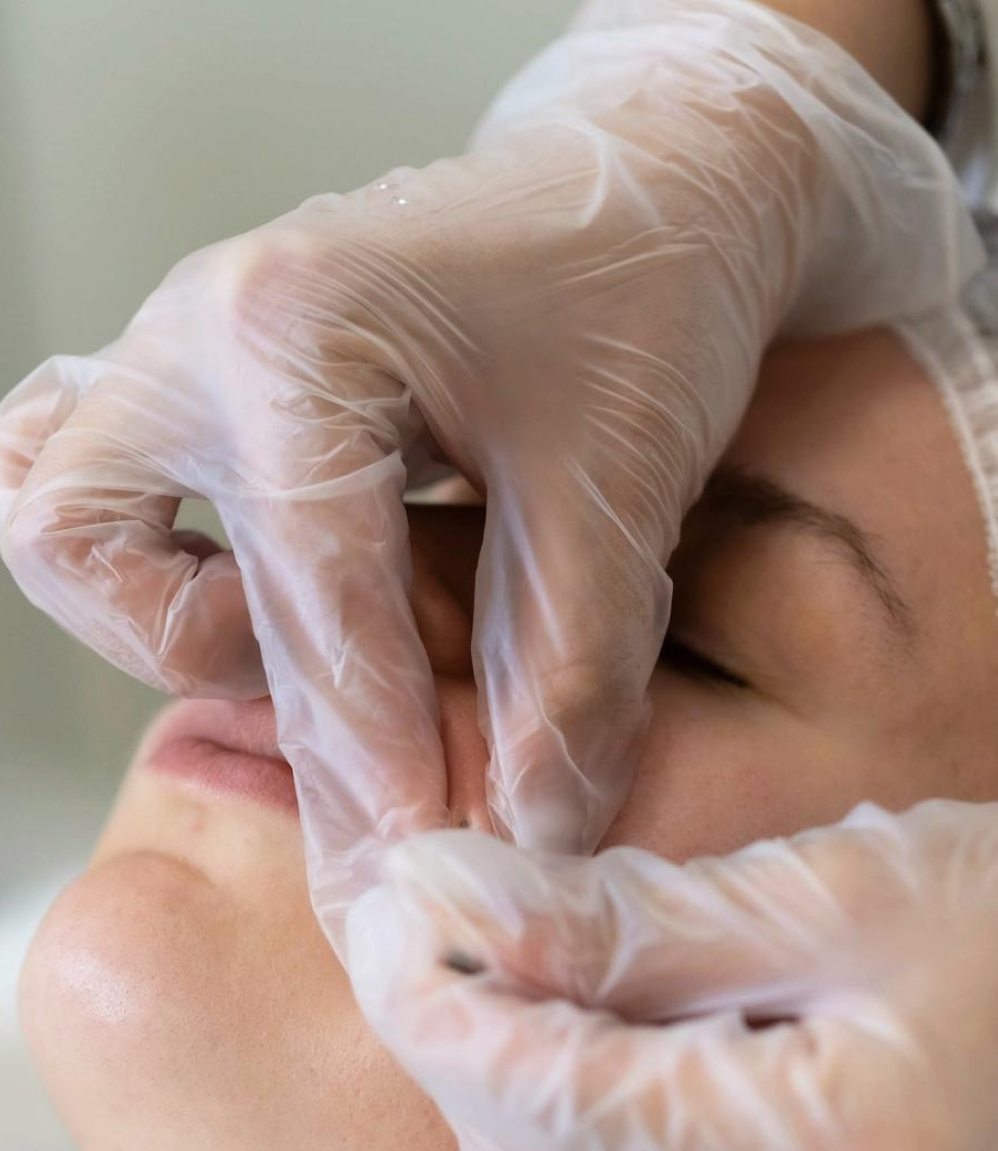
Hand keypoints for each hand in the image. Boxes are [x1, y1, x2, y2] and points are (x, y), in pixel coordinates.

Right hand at [0, 0, 980, 935]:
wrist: (659, 190)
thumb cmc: (645, 296)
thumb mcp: (619, 487)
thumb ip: (572, 673)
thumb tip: (532, 830)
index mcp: (294, 334)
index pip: (303, 592)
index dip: (369, 744)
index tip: (421, 846)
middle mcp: (203, 330)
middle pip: (106, 565)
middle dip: (258, 686)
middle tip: (377, 738)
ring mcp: (194, 345)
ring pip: (70, 521)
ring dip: (170, 623)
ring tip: (318, 659)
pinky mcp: (222, 374)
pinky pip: (108, 480)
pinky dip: (164, 563)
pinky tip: (279, 601)